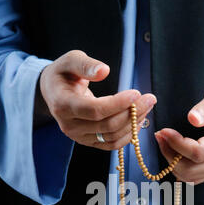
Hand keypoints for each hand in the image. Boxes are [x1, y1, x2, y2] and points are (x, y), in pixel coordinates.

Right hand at [39, 50, 156, 149]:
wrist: (53, 92)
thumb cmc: (64, 73)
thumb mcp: (70, 60)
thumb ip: (85, 64)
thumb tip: (104, 71)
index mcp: (63, 105)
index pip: (95, 110)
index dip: (118, 104)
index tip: (136, 93)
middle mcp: (69, 126)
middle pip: (107, 126)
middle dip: (132, 112)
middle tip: (150, 98)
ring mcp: (79, 137)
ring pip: (112, 137)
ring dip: (133, 123)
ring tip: (147, 106)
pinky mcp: (89, 142)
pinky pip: (112, 144)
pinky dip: (128, 135)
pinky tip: (139, 121)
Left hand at [155, 84, 203, 183]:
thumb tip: (192, 119)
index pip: (199, 153)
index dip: (178, 144)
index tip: (164, 131)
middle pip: (191, 169)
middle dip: (170, 155)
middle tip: (160, 136)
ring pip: (190, 177)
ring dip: (172, 163)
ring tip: (164, 142)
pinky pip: (193, 177)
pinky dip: (178, 168)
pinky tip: (172, 152)